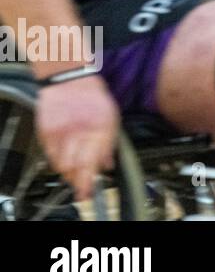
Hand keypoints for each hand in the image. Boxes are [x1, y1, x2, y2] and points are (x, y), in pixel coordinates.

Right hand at [35, 75, 118, 200]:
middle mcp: (80, 132)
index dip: (90, 180)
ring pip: (62, 165)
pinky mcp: (47, 131)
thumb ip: (110, 144)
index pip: (94, 162)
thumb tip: (107, 166)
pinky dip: (57, 161)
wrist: (69, 79)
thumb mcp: (111, 117)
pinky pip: (50, 156)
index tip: (89, 191)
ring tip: (73, 170)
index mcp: (101, 128)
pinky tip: (64, 157)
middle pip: (76, 168)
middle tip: (81, 185)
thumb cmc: (93, 97)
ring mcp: (62, 132)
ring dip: (68, 172)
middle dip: (78, 180)